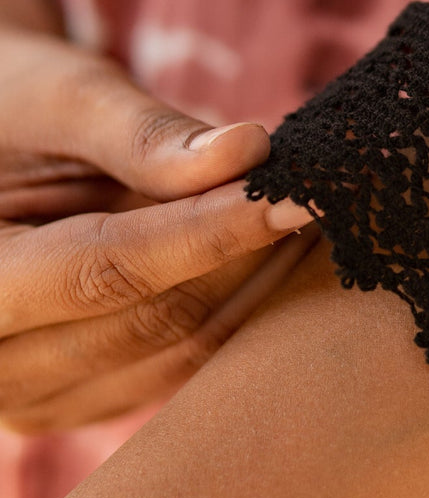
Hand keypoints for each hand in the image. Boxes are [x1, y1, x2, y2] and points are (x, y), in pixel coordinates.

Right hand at [0, 28, 314, 433]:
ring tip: (315, 219)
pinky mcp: (84, 400)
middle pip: (152, 323)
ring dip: (260, 289)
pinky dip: (242, 311)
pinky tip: (282, 257)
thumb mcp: (60, 97)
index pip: (105, 270)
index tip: (298, 196)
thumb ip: (142, 134)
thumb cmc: (13, 105)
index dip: (211, 233)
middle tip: (329, 198)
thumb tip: (248, 152)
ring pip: (181, 356)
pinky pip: (184, 368)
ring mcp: (37, 397)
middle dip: (248, 258)